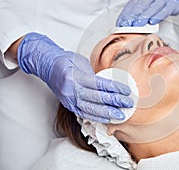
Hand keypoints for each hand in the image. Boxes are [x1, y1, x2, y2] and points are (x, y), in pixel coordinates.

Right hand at [18, 32, 132, 122]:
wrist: (47, 65)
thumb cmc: (64, 61)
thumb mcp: (80, 62)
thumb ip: (93, 74)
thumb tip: (109, 84)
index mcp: (75, 76)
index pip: (99, 84)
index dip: (115, 88)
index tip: (126, 91)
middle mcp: (71, 90)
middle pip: (96, 98)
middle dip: (114, 103)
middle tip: (128, 104)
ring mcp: (69, 99)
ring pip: (90, 109)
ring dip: (107, 114)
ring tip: (120, 116)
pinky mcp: (68, 105)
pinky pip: (83, 114)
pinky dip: (96, 117)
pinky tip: (106, 119)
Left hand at [117, 0, 178, 26]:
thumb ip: (137, 8)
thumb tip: (126, 21)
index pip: (134, 2)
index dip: (126, 13)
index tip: (121, 22)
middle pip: (142, 4)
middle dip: (133, 16)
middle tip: (127, 24)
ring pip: (152, 7)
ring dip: (144, 17)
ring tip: (137, 25)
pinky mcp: (172, 4)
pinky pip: (164, 11)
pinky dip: (157, 17)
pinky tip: (152, 22)